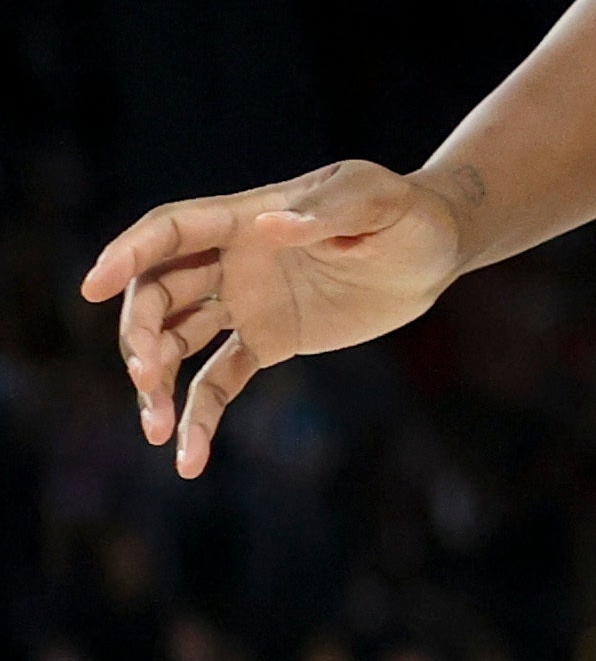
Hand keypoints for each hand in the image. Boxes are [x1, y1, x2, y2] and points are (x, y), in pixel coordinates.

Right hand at [81, 160, 472, 478]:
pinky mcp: (267, 342)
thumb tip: (271, 226)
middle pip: (157, 293)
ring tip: (155, 427)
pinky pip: (217, 381)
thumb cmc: (408, 213)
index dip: (128, 254)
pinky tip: (188, 460)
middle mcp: (233, 262)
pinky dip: (198, 417)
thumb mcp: (379, 200)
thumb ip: (329, 211)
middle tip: (148, 372)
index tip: (92, 286)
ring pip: (174, 341)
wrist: (438, 251)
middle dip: (140, 332)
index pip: (172, 231)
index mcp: (249, 218)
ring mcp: (245, 303)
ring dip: (152, 381)